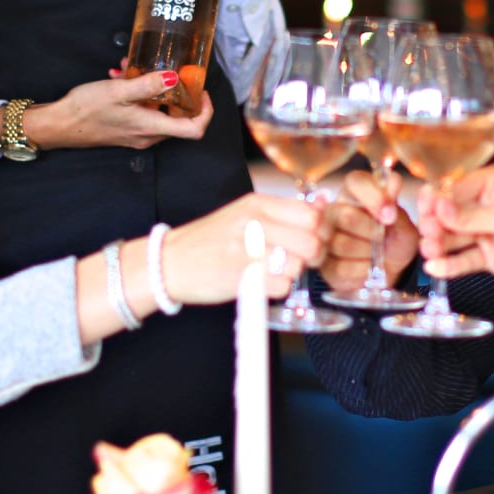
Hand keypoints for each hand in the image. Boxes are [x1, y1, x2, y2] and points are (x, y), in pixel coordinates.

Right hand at [24, 72, 212, 151]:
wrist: (59, 125)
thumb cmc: (86, 110)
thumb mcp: (119, 91)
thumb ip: (148, 85)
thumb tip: (174, 78)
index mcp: (151, 128)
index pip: (194, 129)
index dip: (205, 111)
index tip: (201, 92)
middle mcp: (147, 135)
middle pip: (178, 118)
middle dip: (174, 91)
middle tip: (167, 70)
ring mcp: (136, 134)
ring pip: (157, 110)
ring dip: (151, 88)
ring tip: (133, 68)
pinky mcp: (125, 129)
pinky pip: (141, 111)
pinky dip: (137, 93)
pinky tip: (121, 76)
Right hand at [160, 191, 326, 304]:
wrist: (169, 262)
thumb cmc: (212, 240)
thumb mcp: (246, 214)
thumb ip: (284, 212)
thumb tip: (323, 206)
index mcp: (257, 204)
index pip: (310, 215)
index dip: (319, 231)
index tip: (311, 239)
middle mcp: (253, 224)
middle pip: (310, 242)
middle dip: (312, 256)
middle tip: (299, 260)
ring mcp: (245, 251)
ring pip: (298, 265)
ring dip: (293, 273)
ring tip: (276, 271)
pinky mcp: (240, 278)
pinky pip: (282, 286)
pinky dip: (278, 289)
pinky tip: (265, 283)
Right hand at [317, 168, 418, 287]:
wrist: (393, 265)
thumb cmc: (395, 236)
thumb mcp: (402, 221)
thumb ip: (393, 203)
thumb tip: (392, 183)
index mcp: (354, 190)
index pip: (357, 182)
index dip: (375, 198)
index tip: (391, 216)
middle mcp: (332, 209)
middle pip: (345, 215)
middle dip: (372, 231)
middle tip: (384, 238)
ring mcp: (323, 236)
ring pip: (342, 244)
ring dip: (368, 252)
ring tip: (377, 252)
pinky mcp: (323, 263)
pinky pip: (341, 267)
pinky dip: (363, 270)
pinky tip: (369, 266)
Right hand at [421, 164, 493, 305]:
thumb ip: (472, 216)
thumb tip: (440, 207)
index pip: (457, 188)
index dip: (439, 199)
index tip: (426, 209)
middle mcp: (489, 205)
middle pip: (450, 213)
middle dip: (436, 223)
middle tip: (428, 233)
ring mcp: (487, 231)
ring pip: (454, 236)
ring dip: (439, 244)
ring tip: (430, 251)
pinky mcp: (489, 255)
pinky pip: (463, 258)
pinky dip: (450, 263)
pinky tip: (437, 267)